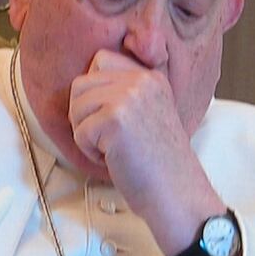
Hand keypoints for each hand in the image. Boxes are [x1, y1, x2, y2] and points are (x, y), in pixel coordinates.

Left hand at [66, 51, 221, 254]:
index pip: (100, 60)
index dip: (95, 92)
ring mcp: (129, 97)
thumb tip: (82, 87)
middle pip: (81, 83)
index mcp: (151, 77)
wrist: (178, 194)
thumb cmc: (160, 165)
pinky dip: (89, 152)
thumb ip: (124, 95)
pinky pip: (79, 131)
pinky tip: (114, 159)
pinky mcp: (115, 119)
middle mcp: (141, 80)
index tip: (109, 119)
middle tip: (108, 139)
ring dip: (86, 133)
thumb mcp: (149, 113)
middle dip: (85, 115)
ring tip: (113, 149)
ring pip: (76, 105)